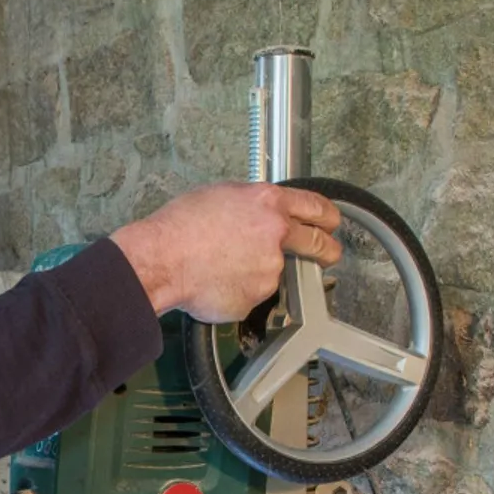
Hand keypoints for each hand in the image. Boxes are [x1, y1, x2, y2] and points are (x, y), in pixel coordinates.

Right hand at [110, 182, 343, 320]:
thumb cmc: (180, 226)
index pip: (315, 207)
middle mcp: (276, 235)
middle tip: (327, 255)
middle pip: (318, 244)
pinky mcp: (255, 298)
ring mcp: (269, 270)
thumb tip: (258, 216)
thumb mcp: (221, 196)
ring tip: (220, 267)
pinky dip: (236, 292)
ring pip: (272, 273)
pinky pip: (250, 295)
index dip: (328, 217)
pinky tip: (213, 283)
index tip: (332, 224)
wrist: (161, 259)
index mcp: (269, 203)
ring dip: (256, 273)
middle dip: (327, 251)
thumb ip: (251, 206)